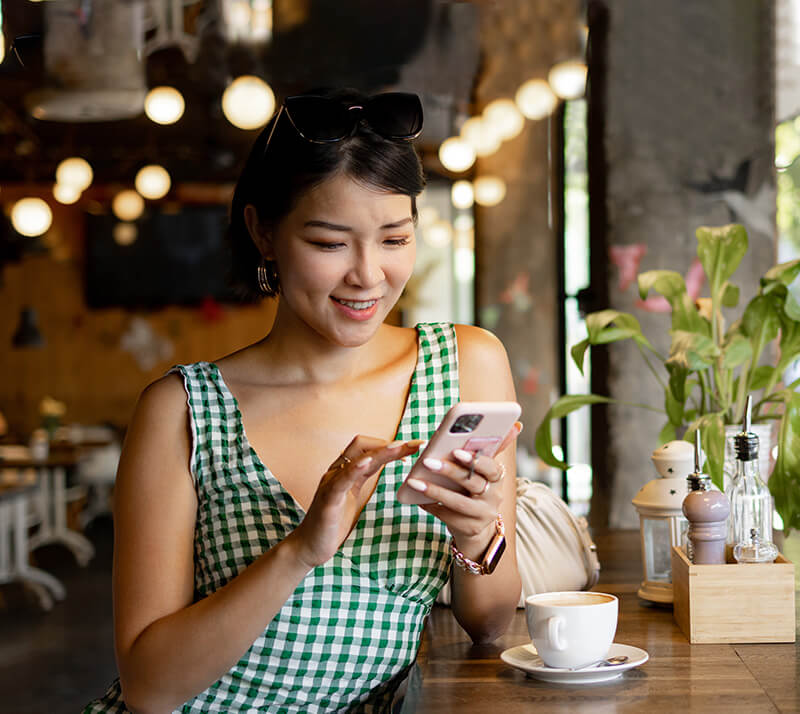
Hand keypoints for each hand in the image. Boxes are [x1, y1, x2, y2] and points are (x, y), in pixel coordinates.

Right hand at [288, 435, 423, 568]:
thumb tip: (383, 464)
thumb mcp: (352, 494)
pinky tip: (369, 462)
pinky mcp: (328, 499)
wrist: (309, 546)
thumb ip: (364, 477)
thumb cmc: (332, 521)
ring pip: (356, 458)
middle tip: (416, 445)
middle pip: (363, 444)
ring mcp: (331, 482)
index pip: (369, 448)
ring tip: (401, 447)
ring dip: (381, 451)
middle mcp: (336, 471)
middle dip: (391, 443)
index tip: (414, 448)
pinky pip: (341, 479)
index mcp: (345, 470)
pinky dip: (355, 468)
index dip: (392, 445)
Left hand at [407, 422, 521, 557]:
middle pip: (472, 482)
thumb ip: (492, 447)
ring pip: (458, 502)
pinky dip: (432, 506)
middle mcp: (495, 496)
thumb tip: (516, 425)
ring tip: (415, 482)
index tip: (456, 451)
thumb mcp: (484, 468)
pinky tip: (419, 499)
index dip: (475, 460)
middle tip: (428, 461)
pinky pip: (449, 517)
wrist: (475, 523)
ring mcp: (484, 514)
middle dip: (449, 471)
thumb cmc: (475, 487)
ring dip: (435, 491)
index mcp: (498, 477)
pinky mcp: (471, 528)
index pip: (491, 467)